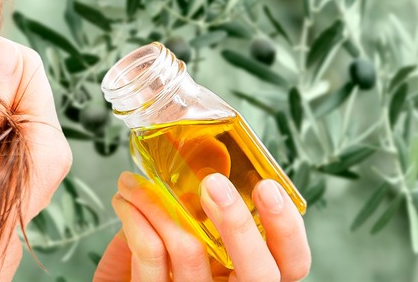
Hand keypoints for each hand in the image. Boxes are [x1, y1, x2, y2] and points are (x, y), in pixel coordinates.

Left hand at [94, 172, 310, 281]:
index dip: (288, 229)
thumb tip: (205, 147)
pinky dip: (136, 220)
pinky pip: (150, 256)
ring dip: (162, 205)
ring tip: (139, 183)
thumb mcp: (186, 232)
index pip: (291, 263)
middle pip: (259, 274)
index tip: (268, 186)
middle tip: (214, 184)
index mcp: (245, 273)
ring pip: (190, 253)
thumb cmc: (155, 261)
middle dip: (239, 223)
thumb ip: (202, 203)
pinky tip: (126, 203)